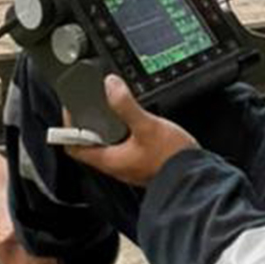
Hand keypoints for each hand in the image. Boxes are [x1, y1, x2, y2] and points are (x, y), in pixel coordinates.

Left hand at [66, 76, 198, 187]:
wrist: (195, 178)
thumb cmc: (171, 158)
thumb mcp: (147, 125)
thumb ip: (126, 105)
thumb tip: (110, 85)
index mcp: (109, 159)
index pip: (74, 146)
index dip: (69, 128)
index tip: (72, 110)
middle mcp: (116, 166)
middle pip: (90, 145)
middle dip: (89, 125)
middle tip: (92, 106)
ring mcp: (129, 167)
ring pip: (108, 146)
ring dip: (107, 129)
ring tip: (112, 110)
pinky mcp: (142, 165)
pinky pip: (124, 148)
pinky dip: (123, 135)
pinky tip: (135, 124)